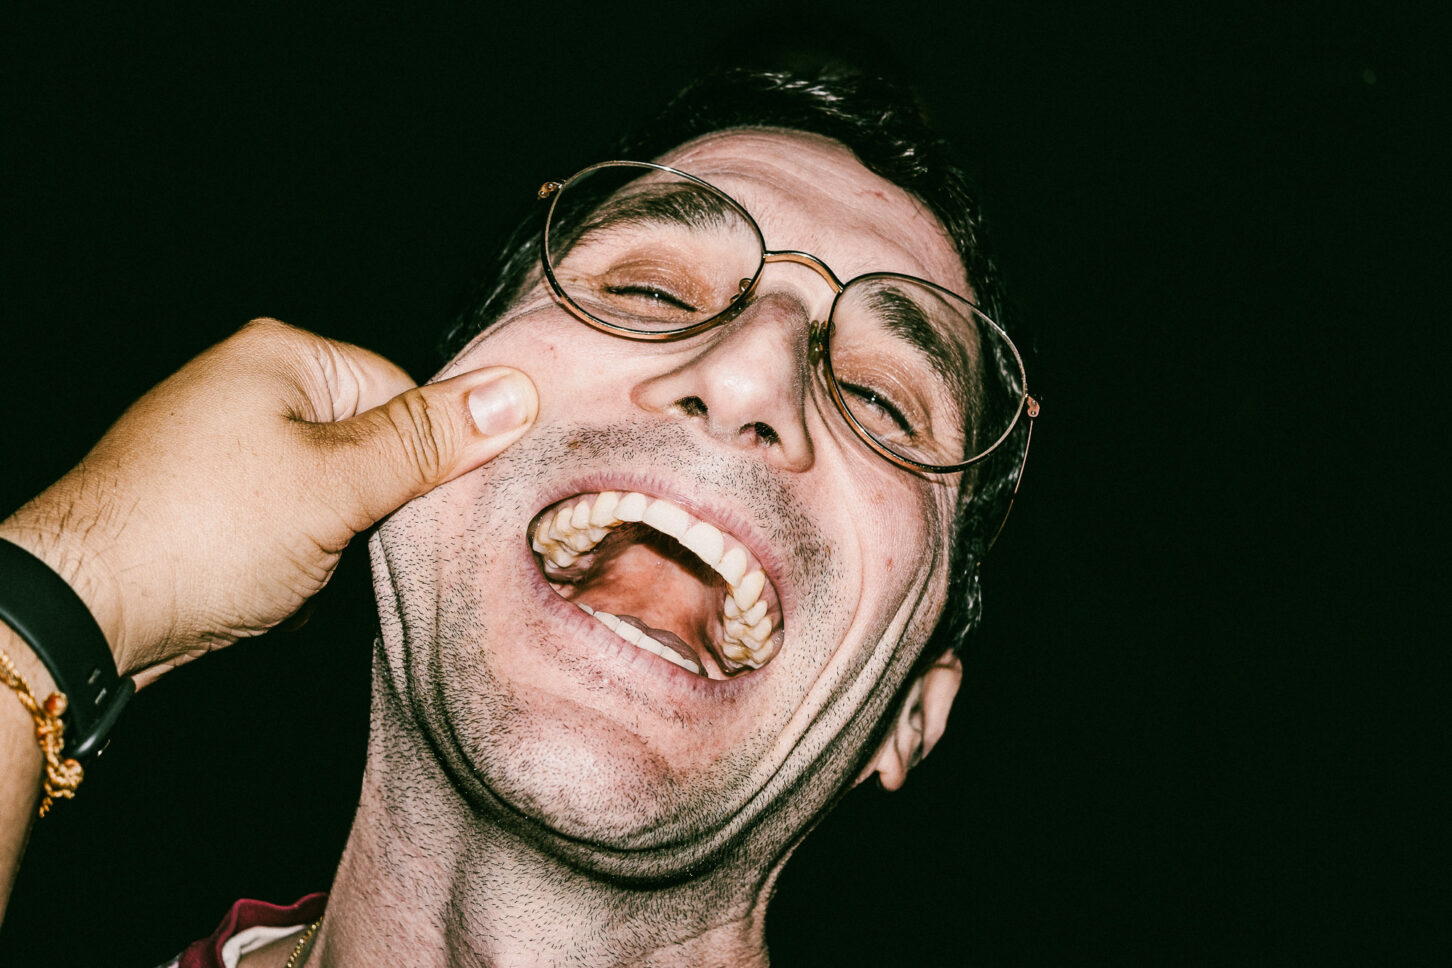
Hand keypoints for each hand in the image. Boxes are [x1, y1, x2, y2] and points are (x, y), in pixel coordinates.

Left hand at [0, 318, 535, 684]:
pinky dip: (291, 564)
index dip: (422, 464)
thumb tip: (518, 392)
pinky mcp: (204, 501)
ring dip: (332, 547)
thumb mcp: (337, 485)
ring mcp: (220, 446)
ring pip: (329, 498)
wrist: (79, 612)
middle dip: (369, 513)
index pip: (406, 397)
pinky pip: (285, 527)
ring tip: (296, 574)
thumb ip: (429, 441)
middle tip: (346, 550)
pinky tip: (268, 590)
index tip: (414, 515)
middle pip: (368, 449)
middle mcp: (249, 387)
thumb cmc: (202, 533)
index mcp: (284, 356)